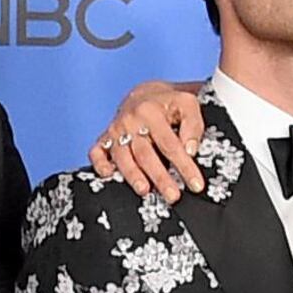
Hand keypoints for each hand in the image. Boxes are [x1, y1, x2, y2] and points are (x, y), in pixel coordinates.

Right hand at [86, 83, 208, 200]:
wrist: (144, 96)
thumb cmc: (169, 104)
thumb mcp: (188, 104)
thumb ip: (193, 125)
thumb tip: (190, 150)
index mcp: (151, 112)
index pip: (170, 144)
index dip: (184, 166)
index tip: (196, 184)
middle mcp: (130, 121)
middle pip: (145, 154)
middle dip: (160, 177)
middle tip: (173, 196)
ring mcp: (115, 131)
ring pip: (122, 157)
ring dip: (132, 175)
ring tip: (144, 191)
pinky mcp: (104, 139)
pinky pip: (96, 152)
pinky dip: (100, 164)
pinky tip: (109, 175)